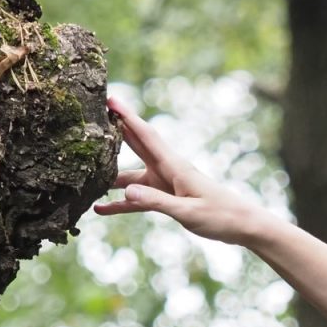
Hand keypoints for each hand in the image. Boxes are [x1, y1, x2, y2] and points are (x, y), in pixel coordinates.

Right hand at [94, 98, 270, 244]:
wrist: (242, 226)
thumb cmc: (220, 216)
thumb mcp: (187, 212)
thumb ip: (156, 201)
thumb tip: (125, 192)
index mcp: (174, 166)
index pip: (145, 136)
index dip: (126, 118)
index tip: (110, 100)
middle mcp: (167, 170)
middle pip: (135, 146)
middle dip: (115, 131)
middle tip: (93, 116)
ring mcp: (165, 183)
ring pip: (130, 176)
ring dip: (109, 176)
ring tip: (84, 171)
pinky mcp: (167, 198)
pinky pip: (139, 199)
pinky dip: (121, 203)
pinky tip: (101, 210)